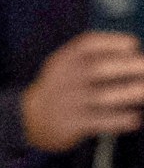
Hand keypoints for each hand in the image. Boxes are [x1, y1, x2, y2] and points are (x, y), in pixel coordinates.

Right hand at [22, 31, 143, 151]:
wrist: (33, 118)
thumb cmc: (64, 87)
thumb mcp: (68, 65)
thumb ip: (95, 56)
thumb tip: (135, 55)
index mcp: (64, 59)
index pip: (88, 44)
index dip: (113, 43)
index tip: (133, 46)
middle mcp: (64, 78)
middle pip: (98, 69)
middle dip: (128, 67)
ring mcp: (67, 102)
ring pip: (102, 97)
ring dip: (129, 93)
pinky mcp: (70, 124)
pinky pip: (99, 122)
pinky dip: (119, 120)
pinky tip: (134, 119)